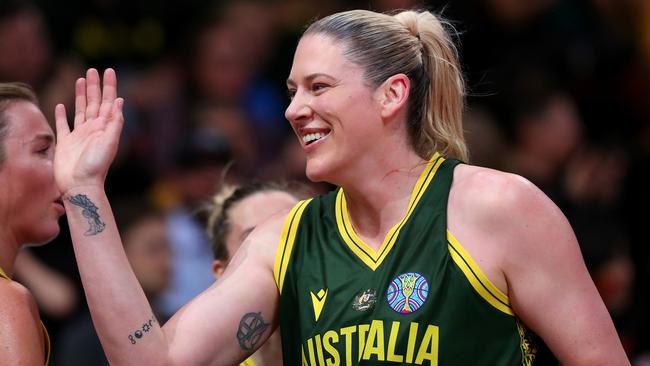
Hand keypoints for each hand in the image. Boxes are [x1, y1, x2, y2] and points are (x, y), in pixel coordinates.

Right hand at [54, 68, 123, 195]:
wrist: (80, 185)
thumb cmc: (96, 166)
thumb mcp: (110, 143)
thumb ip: (114, 123)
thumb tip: (120, 101)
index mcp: (104, 127)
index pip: (108, 102)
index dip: (109, 86)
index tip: (108, 71)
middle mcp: (93, 129)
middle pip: (94, 102)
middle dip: (95, 86)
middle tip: (93, 69)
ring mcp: (79, 135)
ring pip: (80, 109)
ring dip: (81, 95)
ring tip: (81, 80)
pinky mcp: (65, 143)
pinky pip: (63, 126)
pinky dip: (62, 115)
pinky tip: (61, 105)